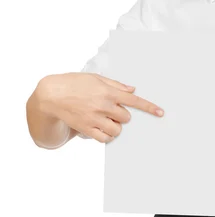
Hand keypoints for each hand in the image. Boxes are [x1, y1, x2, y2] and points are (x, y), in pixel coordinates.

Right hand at [39, 72, 164, 143]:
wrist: (52, 95)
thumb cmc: (74, 83)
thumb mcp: (96, 78)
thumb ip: (116, 85)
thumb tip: (132, 90)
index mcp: (107, 92)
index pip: (134, 101)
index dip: (149, 107)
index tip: (160, 112)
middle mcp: (103, 106)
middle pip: (126, 118)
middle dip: (122, 115)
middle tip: (112, 110)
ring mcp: (94, 119)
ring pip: (117, 130)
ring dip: (115, 126)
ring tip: (106, 120)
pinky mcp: (86, 129)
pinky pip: (104, 138)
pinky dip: (106, 136)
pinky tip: (101, 129)